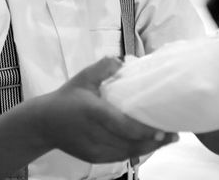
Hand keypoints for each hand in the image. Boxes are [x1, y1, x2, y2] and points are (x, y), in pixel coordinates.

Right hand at [37, 57, 177, 162]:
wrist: (44, 124)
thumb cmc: (67, 97)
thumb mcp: (83, 77)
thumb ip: (103, 67)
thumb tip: (123, 61)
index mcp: (94, 113)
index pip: (124, 126)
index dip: (146, 131)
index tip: (164, 128)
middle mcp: (96, 134)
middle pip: (130, 143)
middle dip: (154, 141)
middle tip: (174, 134)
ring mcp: (95, 149)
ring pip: (127, 153)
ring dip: (148, 148)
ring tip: (167, 140)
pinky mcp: (94, 158)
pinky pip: (119, 157)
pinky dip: (135, 151)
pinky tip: (148, 145)